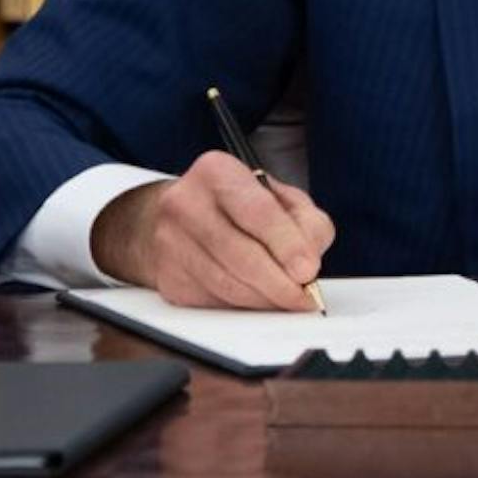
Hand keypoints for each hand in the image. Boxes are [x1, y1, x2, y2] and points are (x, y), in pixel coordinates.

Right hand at [90, 151, 335, 309]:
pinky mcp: (169, 278)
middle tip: (304, 297)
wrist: (177, 218)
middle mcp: (186, 204)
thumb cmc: (237, 205)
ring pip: (228, 285)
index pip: (258, 212)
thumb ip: (305, 222)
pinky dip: (245, 306)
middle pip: (240, 255)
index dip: (287, 245)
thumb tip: (308, 262)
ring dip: (265, 299)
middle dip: (279, 283)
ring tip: (289, 300)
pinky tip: (260, 299)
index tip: (308, 270)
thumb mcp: (278, 197)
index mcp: (217, 172)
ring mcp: (171, 243)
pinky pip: (215, 301)